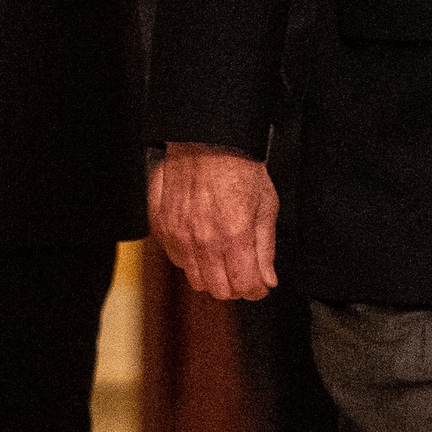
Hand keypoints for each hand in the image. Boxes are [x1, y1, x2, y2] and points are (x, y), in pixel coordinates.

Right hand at [151, 143, 279, 302]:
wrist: (207, 140)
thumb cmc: (239, 167)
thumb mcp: (266, 206)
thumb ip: (266, 249)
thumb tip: (267, 279)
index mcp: (234, 235)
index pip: (244, 286)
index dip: (257, 290)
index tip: (261, 284)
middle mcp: (204, 240)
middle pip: (219, 290)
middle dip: (237, 286)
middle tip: (245, 272)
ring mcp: (180, 235)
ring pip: (196, 279)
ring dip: (213, 275)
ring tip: (224, 257)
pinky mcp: (163, 227)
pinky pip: (177, 259)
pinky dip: (191, 259)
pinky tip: (203, 245)